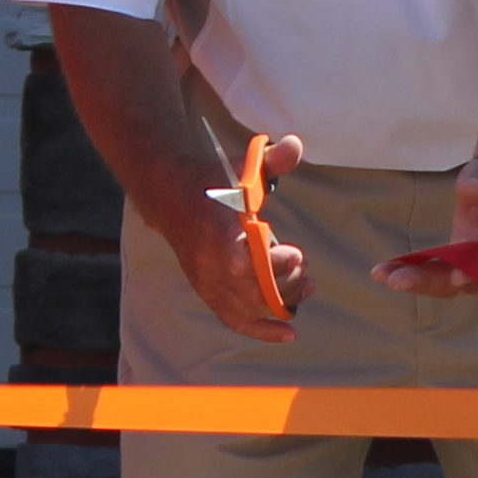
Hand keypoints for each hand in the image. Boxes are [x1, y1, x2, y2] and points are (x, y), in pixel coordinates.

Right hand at [168, 133, 305, 342]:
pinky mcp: (209, 292)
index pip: (244, 262)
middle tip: (306, 269)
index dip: (274, 264)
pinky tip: (288, 334)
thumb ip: (270, 160)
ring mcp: (208, 281)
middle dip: (287, 283)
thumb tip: (295, 143)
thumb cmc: (213, 183)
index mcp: (219, 233)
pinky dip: (261, 331)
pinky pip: (234, 320)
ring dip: (282, 304)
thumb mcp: (241, 168)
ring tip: (306, 290)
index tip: (294, 251)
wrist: (171, 197)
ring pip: (248, 308)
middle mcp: (211, 263)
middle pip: (252, 290)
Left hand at [376, 145, 477, 296]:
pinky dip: (412, 274)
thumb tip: (473, 192)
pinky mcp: (457, 262)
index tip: (457, 278)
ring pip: (448, 282)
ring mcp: (475, 263)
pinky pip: (436, 274)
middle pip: (466, 279)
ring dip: (416, 281)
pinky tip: (384, 271)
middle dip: (432, 282)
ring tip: (382, 275)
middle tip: (398, 281)